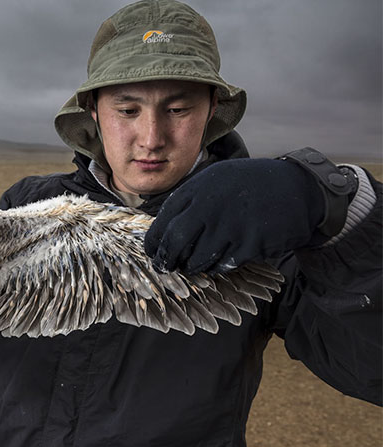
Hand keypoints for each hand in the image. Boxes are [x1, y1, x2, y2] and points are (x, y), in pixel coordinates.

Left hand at [144, 159, 326, 273]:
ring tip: (191, 266)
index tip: (153, 252)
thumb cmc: (251, 184)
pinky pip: (223, 265)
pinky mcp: (249, 244)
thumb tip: (167, 223)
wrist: (294, 189)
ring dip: (191, 266)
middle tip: (165, 267)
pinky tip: (219, 261)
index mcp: (199, 188)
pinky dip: (217, 267)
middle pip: (176, 242)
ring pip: (198, 259)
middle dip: (167, 259)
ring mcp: (229, 226)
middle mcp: (210, 206)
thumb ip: (192, 198)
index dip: (155, 240)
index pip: (165, 219)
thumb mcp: (216, 179)